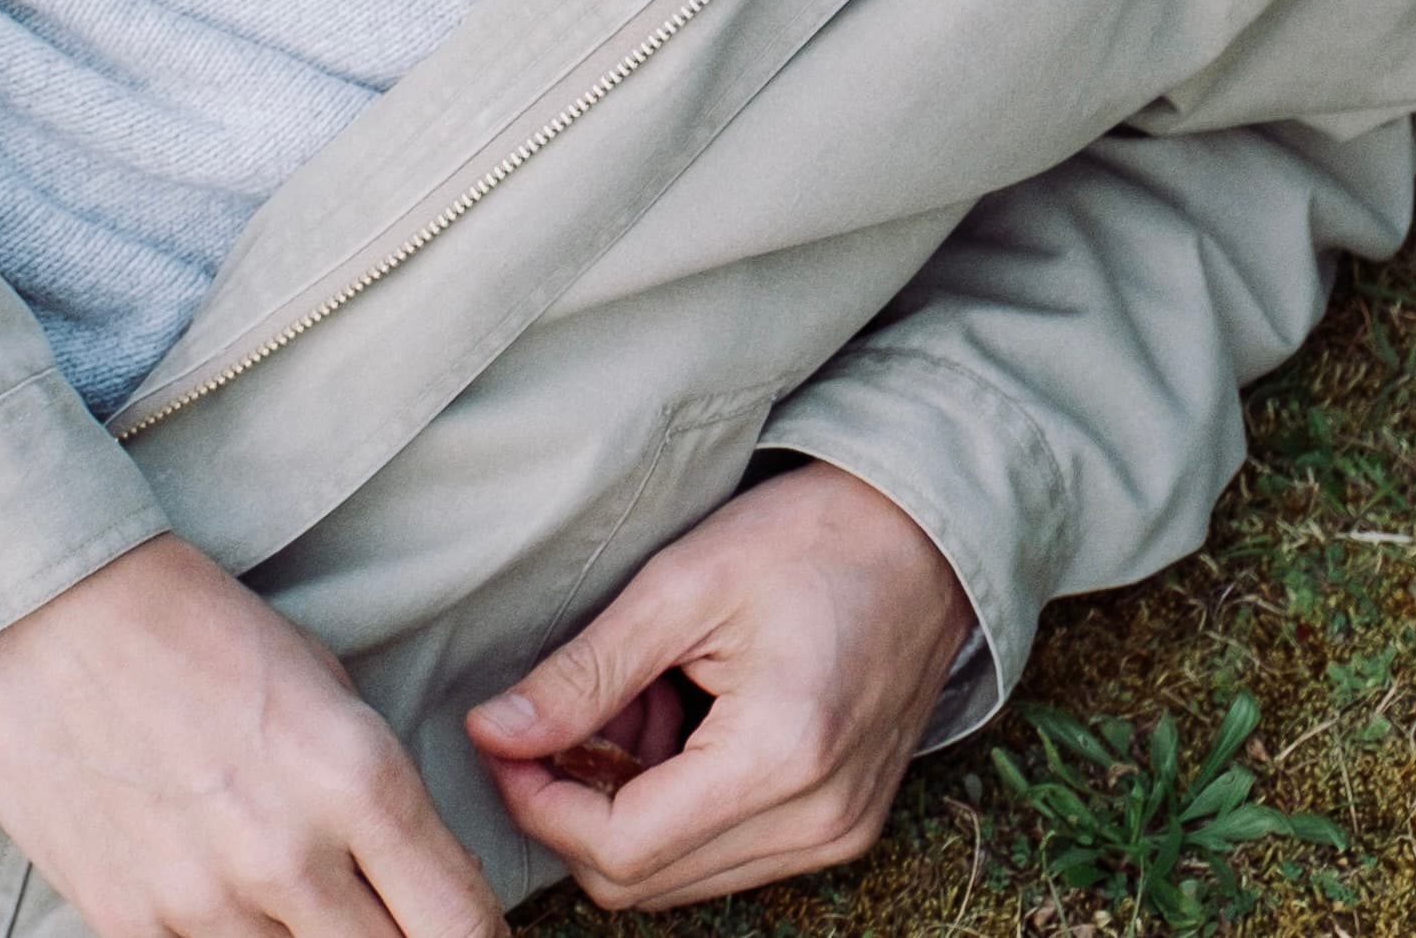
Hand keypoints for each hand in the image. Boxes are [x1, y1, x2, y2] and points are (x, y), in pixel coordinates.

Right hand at [0, 534, 505, 937]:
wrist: (46, 610)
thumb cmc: (192, 624)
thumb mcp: (318, 679)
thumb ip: (370, 791)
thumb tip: (411, 882)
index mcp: (356, 776)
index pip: (461, 922)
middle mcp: (291, 853)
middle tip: (377, 916)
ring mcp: (207, 902)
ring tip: (283, 894)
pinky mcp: (130, 925)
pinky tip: (216, 900)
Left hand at [461, 461, 972, 911]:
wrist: (922, 535)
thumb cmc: (809, 537)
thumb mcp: (682, 584)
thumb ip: (585, 672)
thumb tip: (493, 731)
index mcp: (779, 761)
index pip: (621, 848)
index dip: (540, 804)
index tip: (500, 741)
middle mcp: (817, 823)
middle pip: (644, 879)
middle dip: (576, 806)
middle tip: (557, 715)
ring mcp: (836, 834)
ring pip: (679, 874)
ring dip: (626, 805)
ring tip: (629, 703)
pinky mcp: (841, 826)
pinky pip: (726, 852)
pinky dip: (676, 804)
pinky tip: (675, 721)